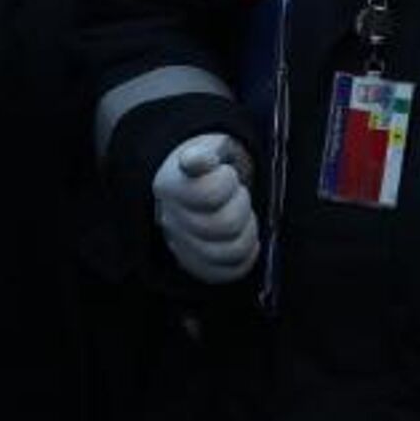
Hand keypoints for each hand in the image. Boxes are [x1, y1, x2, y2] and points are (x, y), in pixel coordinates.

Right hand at [153, 133, 258, 282]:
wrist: (196, 185)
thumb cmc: (211, 167)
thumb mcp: (210, 148)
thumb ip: (206, 153)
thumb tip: (194, 161)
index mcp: (171, 186)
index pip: (209, 194)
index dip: (228, 182)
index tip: (227, 172)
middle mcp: (171, 220)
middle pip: (224, 225)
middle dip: (242, 205)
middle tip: (239, 193)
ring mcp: (182, 246)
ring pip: (229, 252)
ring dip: (248, 232)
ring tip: (244, 217)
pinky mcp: (197, 265)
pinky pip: (227, 272)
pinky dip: (246, 257)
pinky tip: (248, 241)